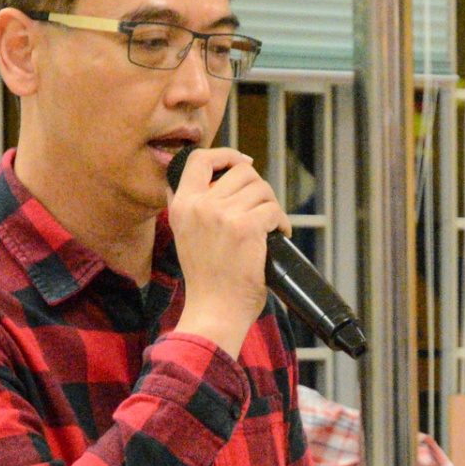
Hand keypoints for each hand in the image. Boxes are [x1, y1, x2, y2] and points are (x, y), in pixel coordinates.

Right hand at [168, 146, 286, 358]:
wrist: (213, 311)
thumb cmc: (206, 279)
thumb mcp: (183, 235)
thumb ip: (186, 205)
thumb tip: (200, 176)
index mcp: (182, 205)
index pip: (199, 158)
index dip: (226, 154)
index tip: (243, 162)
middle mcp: (199, 205)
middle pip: (242, 172)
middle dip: (259, 189)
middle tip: (261, 211)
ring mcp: (223, 215)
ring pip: (262, 189)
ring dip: (271, 207)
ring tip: (269, 227)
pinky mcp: (246, 228)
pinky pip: (274, 210)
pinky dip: (282, 224)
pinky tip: (278, 237)